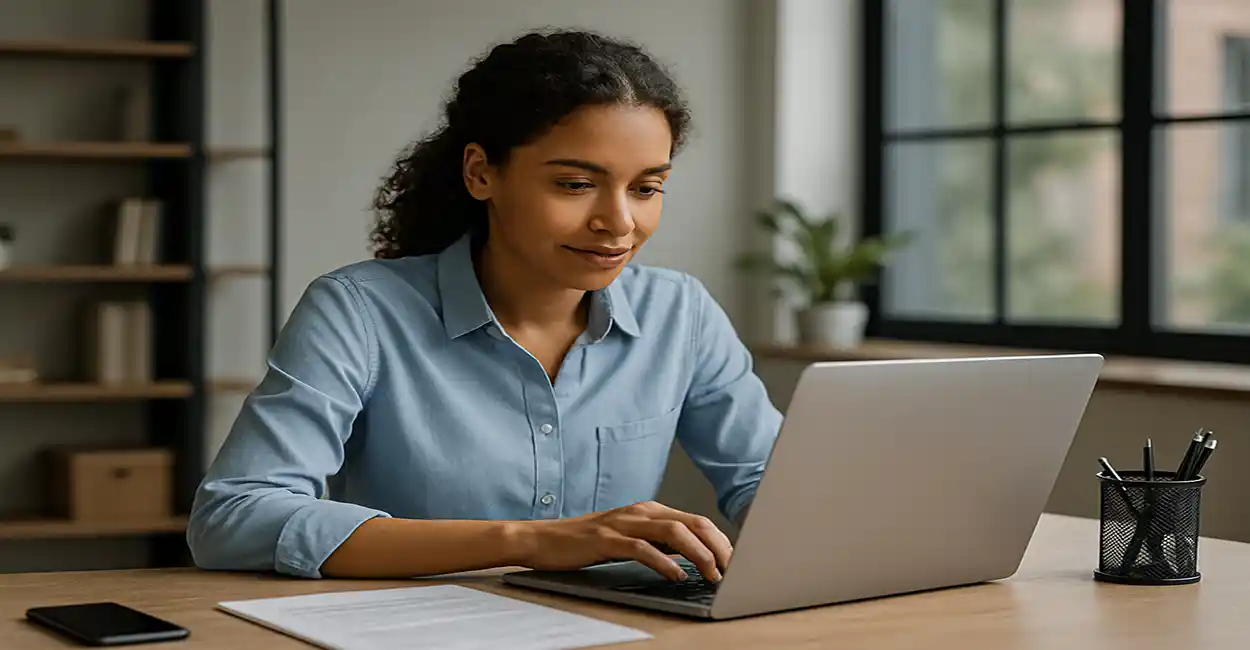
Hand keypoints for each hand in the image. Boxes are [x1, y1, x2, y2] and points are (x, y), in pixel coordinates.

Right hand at [515, 501, 731, 581]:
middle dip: (719, 547)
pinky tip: (677, 576)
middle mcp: (641, 512)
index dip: (721, 541)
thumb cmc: (586, 543)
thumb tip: (692, 556)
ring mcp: (624, 523)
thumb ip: (658, 542)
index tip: (736, 562)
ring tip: (712, 575)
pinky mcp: (607, 540)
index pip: (697, 521)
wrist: (542, 539)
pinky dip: (665, 563)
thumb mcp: (629, 538)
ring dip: (699, 554)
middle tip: (734, 571)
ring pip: (674, 532)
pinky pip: (643, 549)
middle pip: (693, 522)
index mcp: (649, 510)